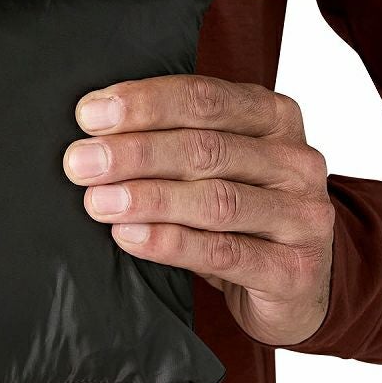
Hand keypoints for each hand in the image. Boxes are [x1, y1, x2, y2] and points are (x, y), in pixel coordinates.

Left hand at [62, 74, 334, 346]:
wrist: (296, 284)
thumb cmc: (241, 214)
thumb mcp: (217, 166)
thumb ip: (172, 141)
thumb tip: (94, 132)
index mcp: (273, 118)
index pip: (205, 99)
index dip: (144, 104)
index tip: (89, 115)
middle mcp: (294, 161)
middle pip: (206, 148)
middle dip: (135, 153)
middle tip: (80, 161)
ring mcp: (301, 216)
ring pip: (215, 200)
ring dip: (147, 198)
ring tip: (97, 201)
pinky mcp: (293, 270)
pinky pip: (223, 253)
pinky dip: (169, 243)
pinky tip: (129, 236)